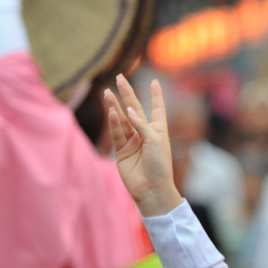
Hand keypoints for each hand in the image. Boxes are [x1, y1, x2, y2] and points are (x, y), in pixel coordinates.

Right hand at [104, 74, 183, 216]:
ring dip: (115, 106)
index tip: (155, 82)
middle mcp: (145, 133)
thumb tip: (127, 110)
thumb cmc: (159, 165)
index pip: (157, 108)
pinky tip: (112, 111)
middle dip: (127, 94)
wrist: (151, 189)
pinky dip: (114, 123)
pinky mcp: (121, 151)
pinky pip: (117, 134)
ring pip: (122, 120)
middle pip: (135, 109)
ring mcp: (132, 142)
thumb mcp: (155, 140)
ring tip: (108, 92)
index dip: (156, 95)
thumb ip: (141, 124)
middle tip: (120, 78)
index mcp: (158, 130)